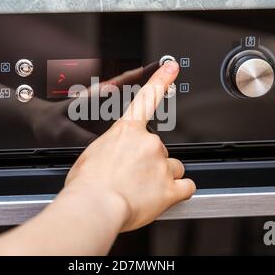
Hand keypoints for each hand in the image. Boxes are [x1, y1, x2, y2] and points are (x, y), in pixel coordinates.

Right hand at [64, 60, 195, 231]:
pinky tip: (163, 196)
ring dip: (163, 177)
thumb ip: (111, 150)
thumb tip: (114, 158)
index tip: (172, 68)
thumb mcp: (91, 156)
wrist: (94, 206)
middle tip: (133, 176)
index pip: (147, 98)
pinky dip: (179, 191)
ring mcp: (162, 165)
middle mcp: (149, 144)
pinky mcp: (171, 189)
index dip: (161, 80)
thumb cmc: (87, 184)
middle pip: (159, 148)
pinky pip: (186, 186)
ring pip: (173, 167)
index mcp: (127, 131)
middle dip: (150, 161)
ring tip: (144, 190)